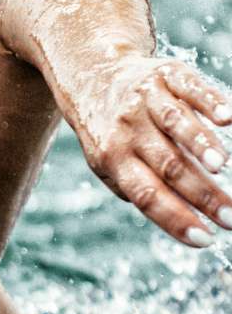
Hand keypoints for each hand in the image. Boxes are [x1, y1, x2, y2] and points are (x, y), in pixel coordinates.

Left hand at [68, 54, 231, 246]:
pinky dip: (211, 101)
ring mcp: (146, 100)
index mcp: (114, 158)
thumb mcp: (111, 166)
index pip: (146, 195)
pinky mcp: (166, 75)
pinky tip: (229, 117)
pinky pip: (190, 88)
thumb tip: (182, 221)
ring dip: (202, 145)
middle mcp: (129, 130)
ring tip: (222, 166)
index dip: (174, 218)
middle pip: (168, 165)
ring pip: (176, 124)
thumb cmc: (113, 135)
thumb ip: (140, 190)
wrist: (94, 77)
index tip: (205, 239)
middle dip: (202, 194)